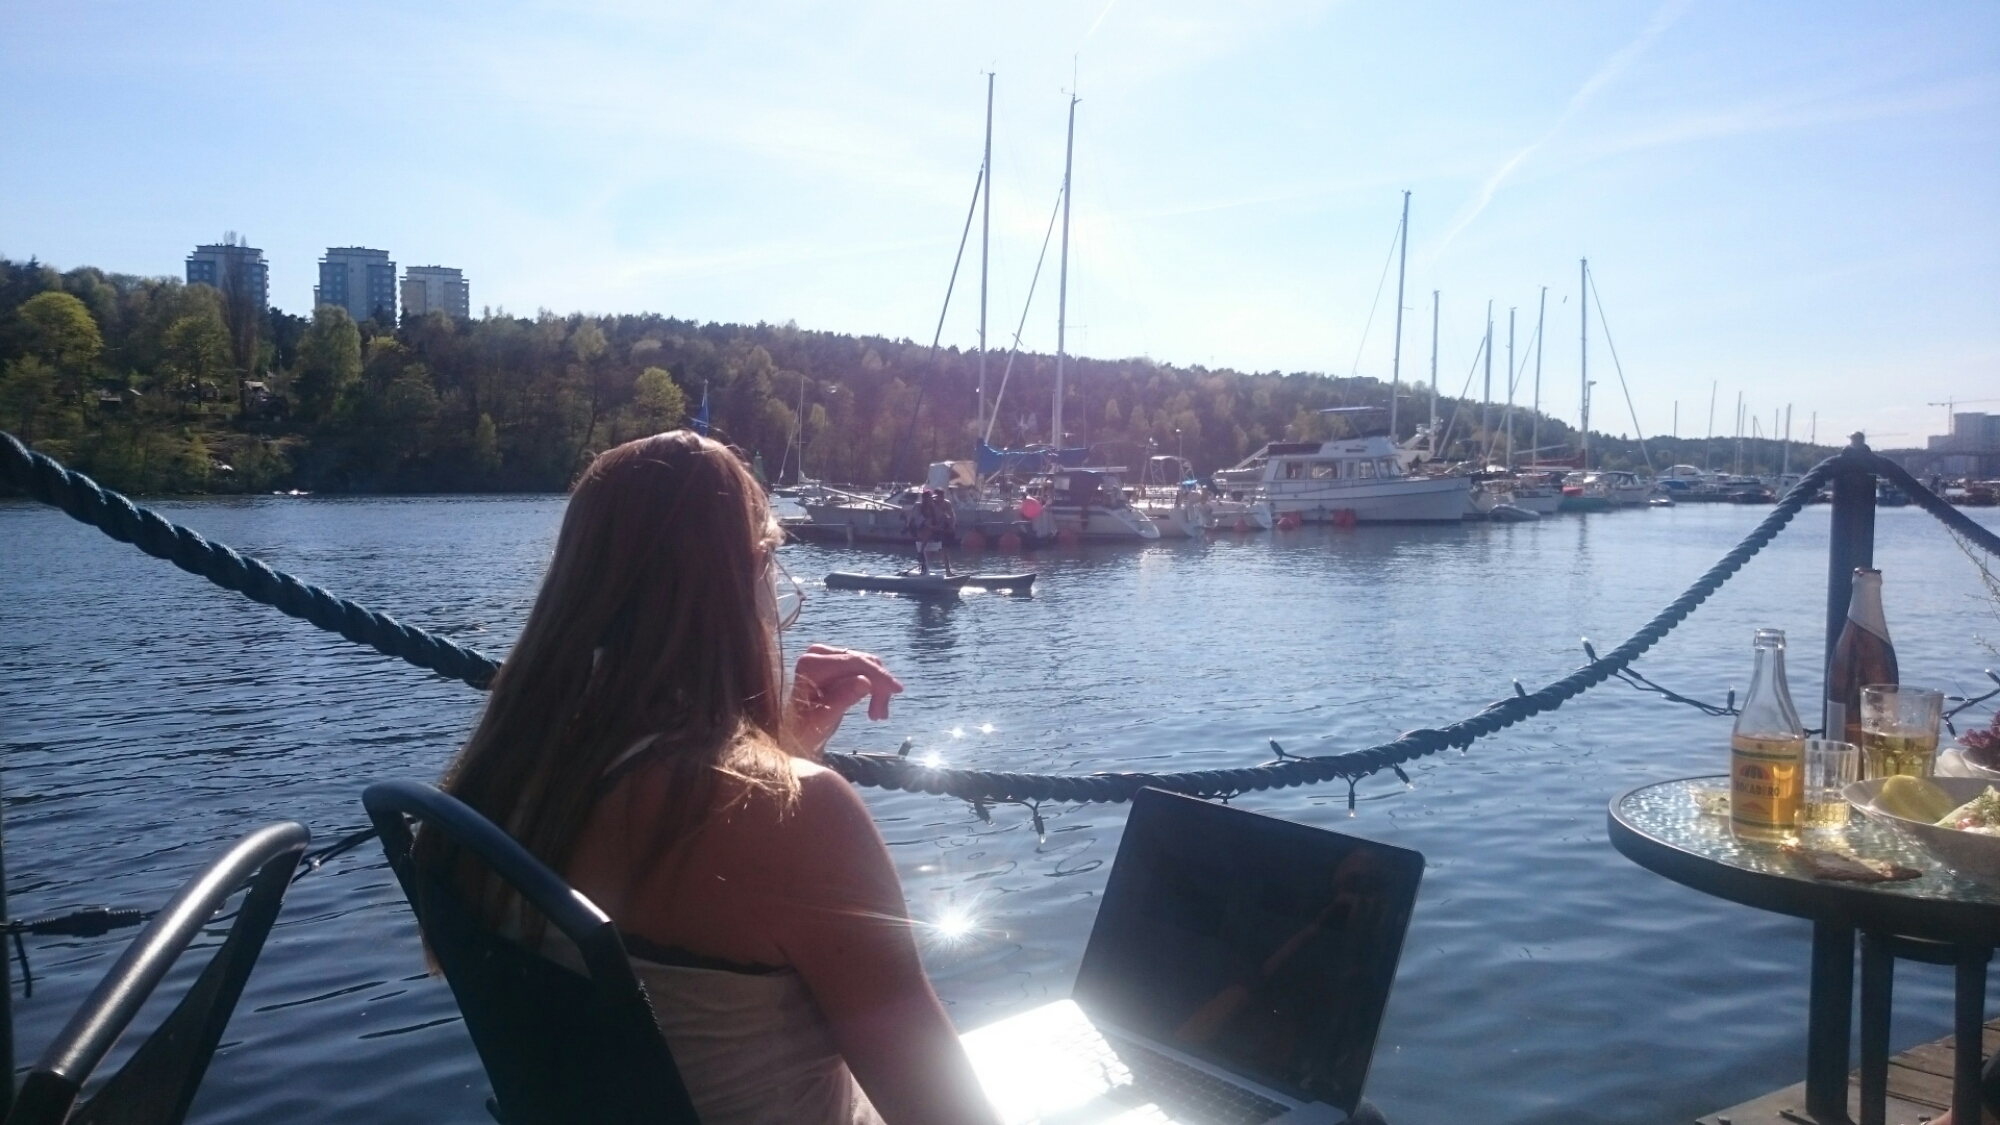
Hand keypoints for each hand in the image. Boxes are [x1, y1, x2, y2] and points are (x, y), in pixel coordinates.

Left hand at [785, 644, 903, 756]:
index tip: (897, 690)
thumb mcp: (823, 720)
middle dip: (878, 686)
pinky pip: (864, 668)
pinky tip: (874, 706)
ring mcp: (826, 655)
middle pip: (862, 662)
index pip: (853, 662)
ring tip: (877, 715)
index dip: (878, 675)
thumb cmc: (805, 731)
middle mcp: (817, 653)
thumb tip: (866, 681)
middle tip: (881, 716)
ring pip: (867, 665)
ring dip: (877, 689)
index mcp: (810, 664)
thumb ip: (843, 699)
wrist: (798, 734)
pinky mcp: (836, 661)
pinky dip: (873, 687)